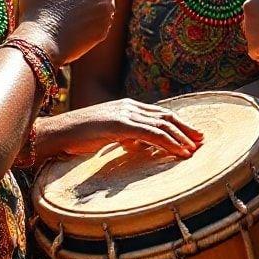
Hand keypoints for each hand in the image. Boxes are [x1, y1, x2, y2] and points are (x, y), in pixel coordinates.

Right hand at [14, 0, 133, 66]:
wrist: (40, 42)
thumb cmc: (41, 4)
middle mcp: (108, 5)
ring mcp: (104, 24)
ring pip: (107, 11)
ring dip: (95, 8)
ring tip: (72, 9)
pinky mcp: (97, 40)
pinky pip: (100, 27)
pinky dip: (89, 23)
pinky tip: (71, 24)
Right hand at [41, 100, 202, 159]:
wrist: (56, 133)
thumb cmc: (77, 137)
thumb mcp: (106, 135)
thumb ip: (124, 136)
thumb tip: (138, 145)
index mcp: (126, 107)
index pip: (158, 113)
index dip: (178, 123)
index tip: (192, 134)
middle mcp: (128, 106)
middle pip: (165, 116)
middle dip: (186, 128)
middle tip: (202, 139)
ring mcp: (124, 114)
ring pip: (162, 125)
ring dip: (182, 137)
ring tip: (195, 149)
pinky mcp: (120, 125)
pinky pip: (151, 134)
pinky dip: (169, 143)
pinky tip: (180, 152)